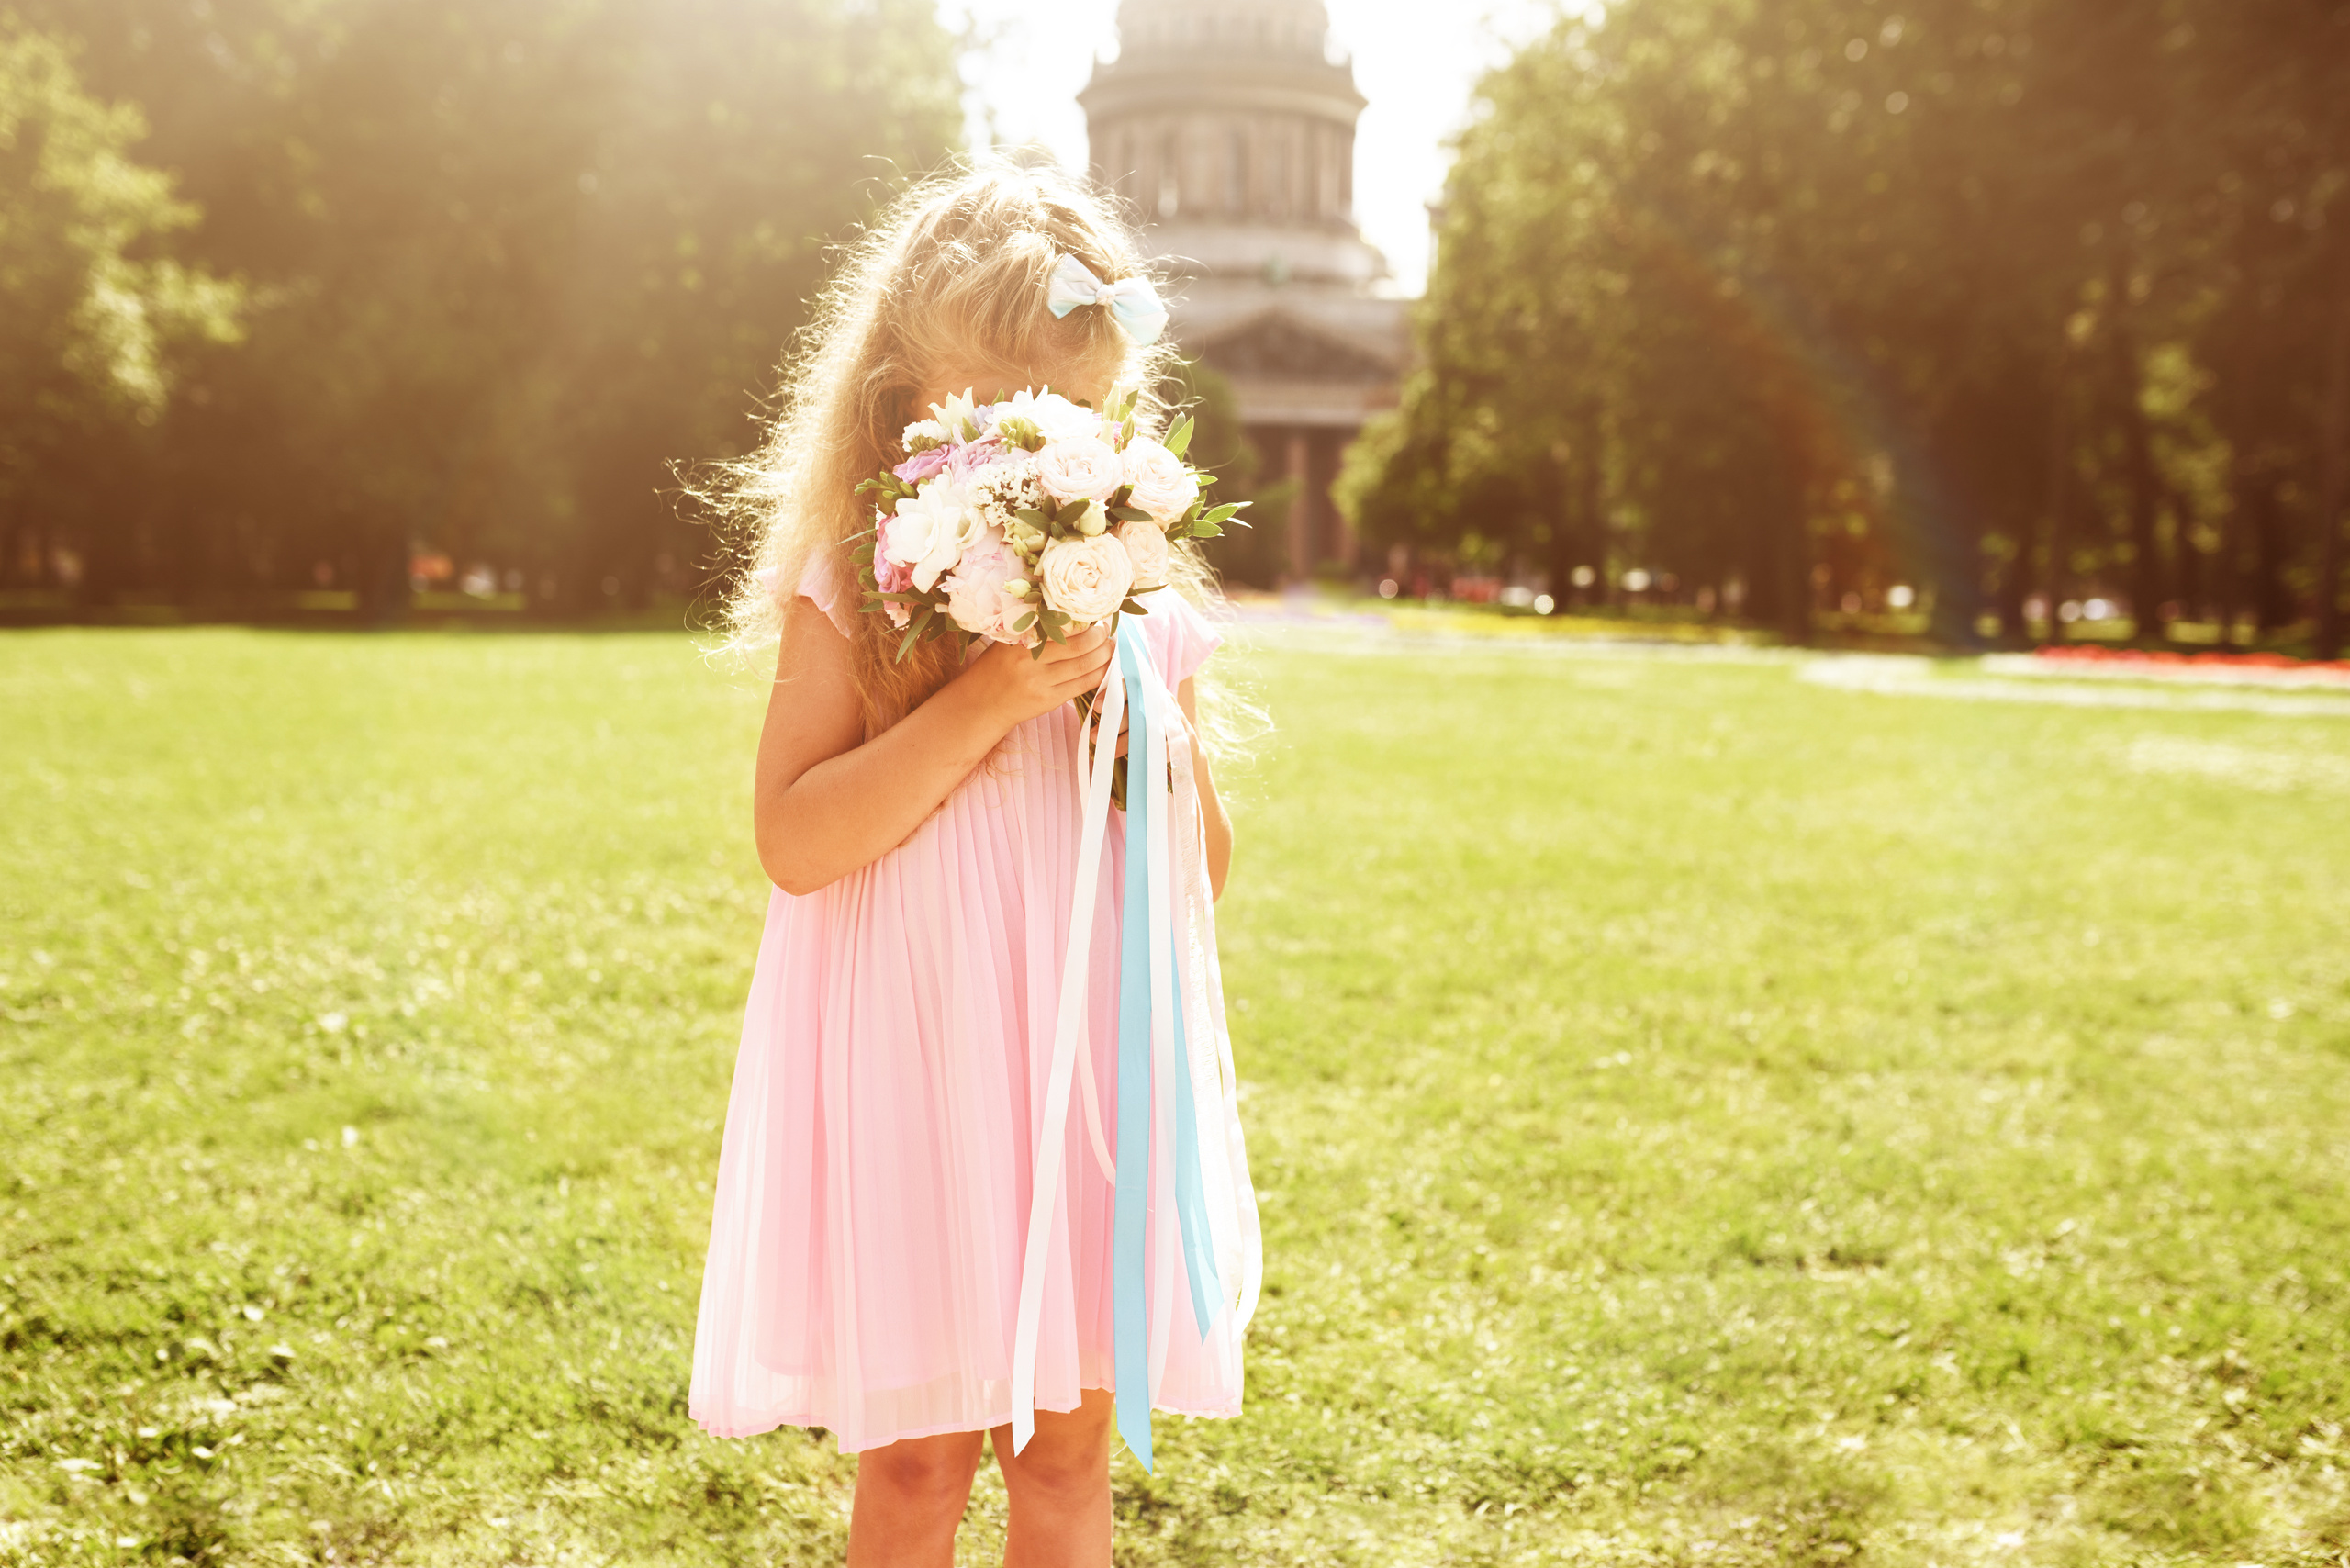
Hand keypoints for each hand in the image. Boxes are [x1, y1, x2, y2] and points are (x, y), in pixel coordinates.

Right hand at [963, 626, 1111, 729]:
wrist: (982, 704)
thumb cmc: (997, 667)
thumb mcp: (1008, 642)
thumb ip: (1034, 629)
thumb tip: (1073, 615)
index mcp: (1020, 641)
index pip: (1060, 625)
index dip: (1083, 619)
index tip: (1093, 614)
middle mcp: (1030, 662)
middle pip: (1079, 646)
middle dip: (1100, 636)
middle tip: (1106, 630)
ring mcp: (1041, 683)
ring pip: (1086, 666)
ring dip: (1104, 654)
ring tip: (1109, 645)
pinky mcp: (1050, 700)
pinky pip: (1083, 685)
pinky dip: (1100, 673)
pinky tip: (1104, 665)